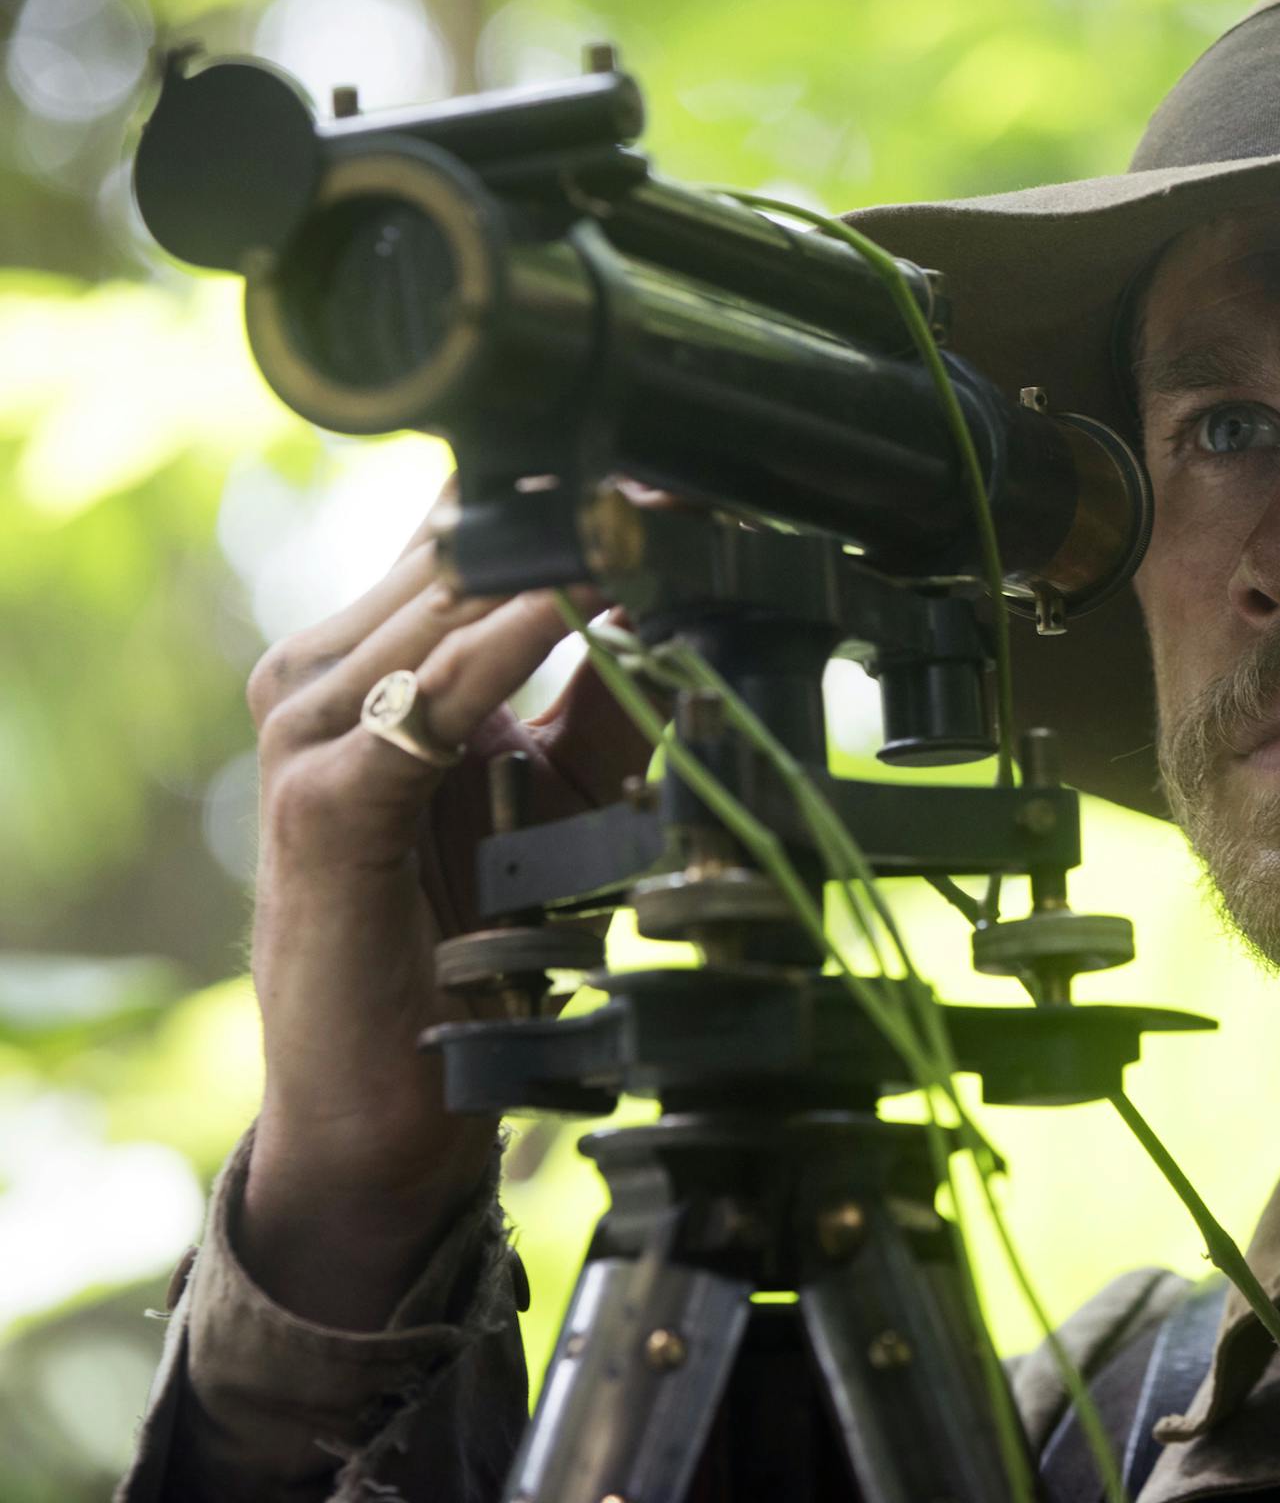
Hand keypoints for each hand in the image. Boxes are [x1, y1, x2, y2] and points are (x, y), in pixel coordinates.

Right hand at [235, 486, 651, 1327]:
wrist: (390, 1097)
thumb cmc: (471, 936)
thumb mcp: (557, 793)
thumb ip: (604, 694)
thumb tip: (680, 593)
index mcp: (367, 659)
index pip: (462, 535)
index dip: (568, 495)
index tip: (679, 468)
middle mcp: (321, 676)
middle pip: (456, 551)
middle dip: (576, 515)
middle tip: (688, 476)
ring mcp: (306, 733)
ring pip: (441, 605)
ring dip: (554, 559)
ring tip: (651, 514)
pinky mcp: (318, 803)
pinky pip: (428, 699)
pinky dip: (506, 645)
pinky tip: (574, 599)